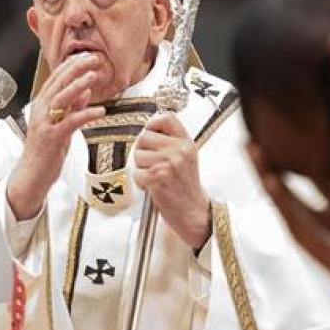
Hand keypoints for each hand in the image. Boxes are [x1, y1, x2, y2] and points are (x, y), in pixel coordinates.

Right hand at [7, 53, 106, 218]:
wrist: (32, 175)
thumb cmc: (47, 150)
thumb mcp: (61, 124)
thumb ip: (72, 106)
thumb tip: (85, 89)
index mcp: (42, 105)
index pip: (56, 78)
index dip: (71, 65)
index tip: (87, 55)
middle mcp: (41, 111)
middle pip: (58, 83)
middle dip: (76, 69)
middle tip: (93, 59)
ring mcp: (45, 124)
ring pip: (61, 98)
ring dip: (78, 85)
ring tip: (93, 76)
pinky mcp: (52, 138)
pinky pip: (70, 122)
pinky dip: (85, 114)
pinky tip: (100, 110)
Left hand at [134, 113, 209, 250]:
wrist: (193, 212)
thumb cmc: (186, 187)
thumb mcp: (187, 158)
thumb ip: (171, 142)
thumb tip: (148, 129)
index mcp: (186, 143)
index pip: (166, 118)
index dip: (153, 124)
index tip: (151, 133)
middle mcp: (178, 150)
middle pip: (144, 137)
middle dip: (143, 151)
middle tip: (154, 164)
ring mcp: (168, 163)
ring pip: (137, 154)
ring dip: (141, 167)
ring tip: (155, 176)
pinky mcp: (156, 177)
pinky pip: (136, 172)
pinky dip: (140, 181)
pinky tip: (153, 186)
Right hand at [247, 142, 329, 316]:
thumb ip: (328, 191)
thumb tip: (321, 165)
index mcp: (303, 211)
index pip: (282, 182)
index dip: (270, 162)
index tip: (258, 139)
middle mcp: (295, 220)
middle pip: (273, 187)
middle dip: (260, 164)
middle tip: (246, 140)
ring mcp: (299, 230)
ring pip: (277, 198)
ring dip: (264, 174)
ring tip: (254, 152)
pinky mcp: (307, 241)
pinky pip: (291, 215)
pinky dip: (280, 197)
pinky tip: (272, 181)